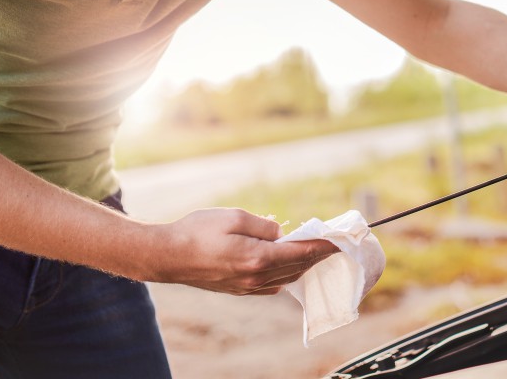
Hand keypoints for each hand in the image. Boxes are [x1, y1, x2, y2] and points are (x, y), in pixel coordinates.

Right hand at [147, 208, 339, 295]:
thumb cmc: (197, 231)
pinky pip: (272, 285)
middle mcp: (256, 277)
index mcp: (257, 258)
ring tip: (315, 252)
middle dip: (317, 255)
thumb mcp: (233, 216)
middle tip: (333, 244)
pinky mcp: (239, 289)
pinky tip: (288, 264)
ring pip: (286, 278)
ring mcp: (247, 287)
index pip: (301, 252)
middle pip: (297, 266)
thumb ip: (264, 225)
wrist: (167, 256)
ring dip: (302, 265)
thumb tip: (281, 232)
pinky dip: (286, 274)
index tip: (340, 240)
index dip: (323, 245)